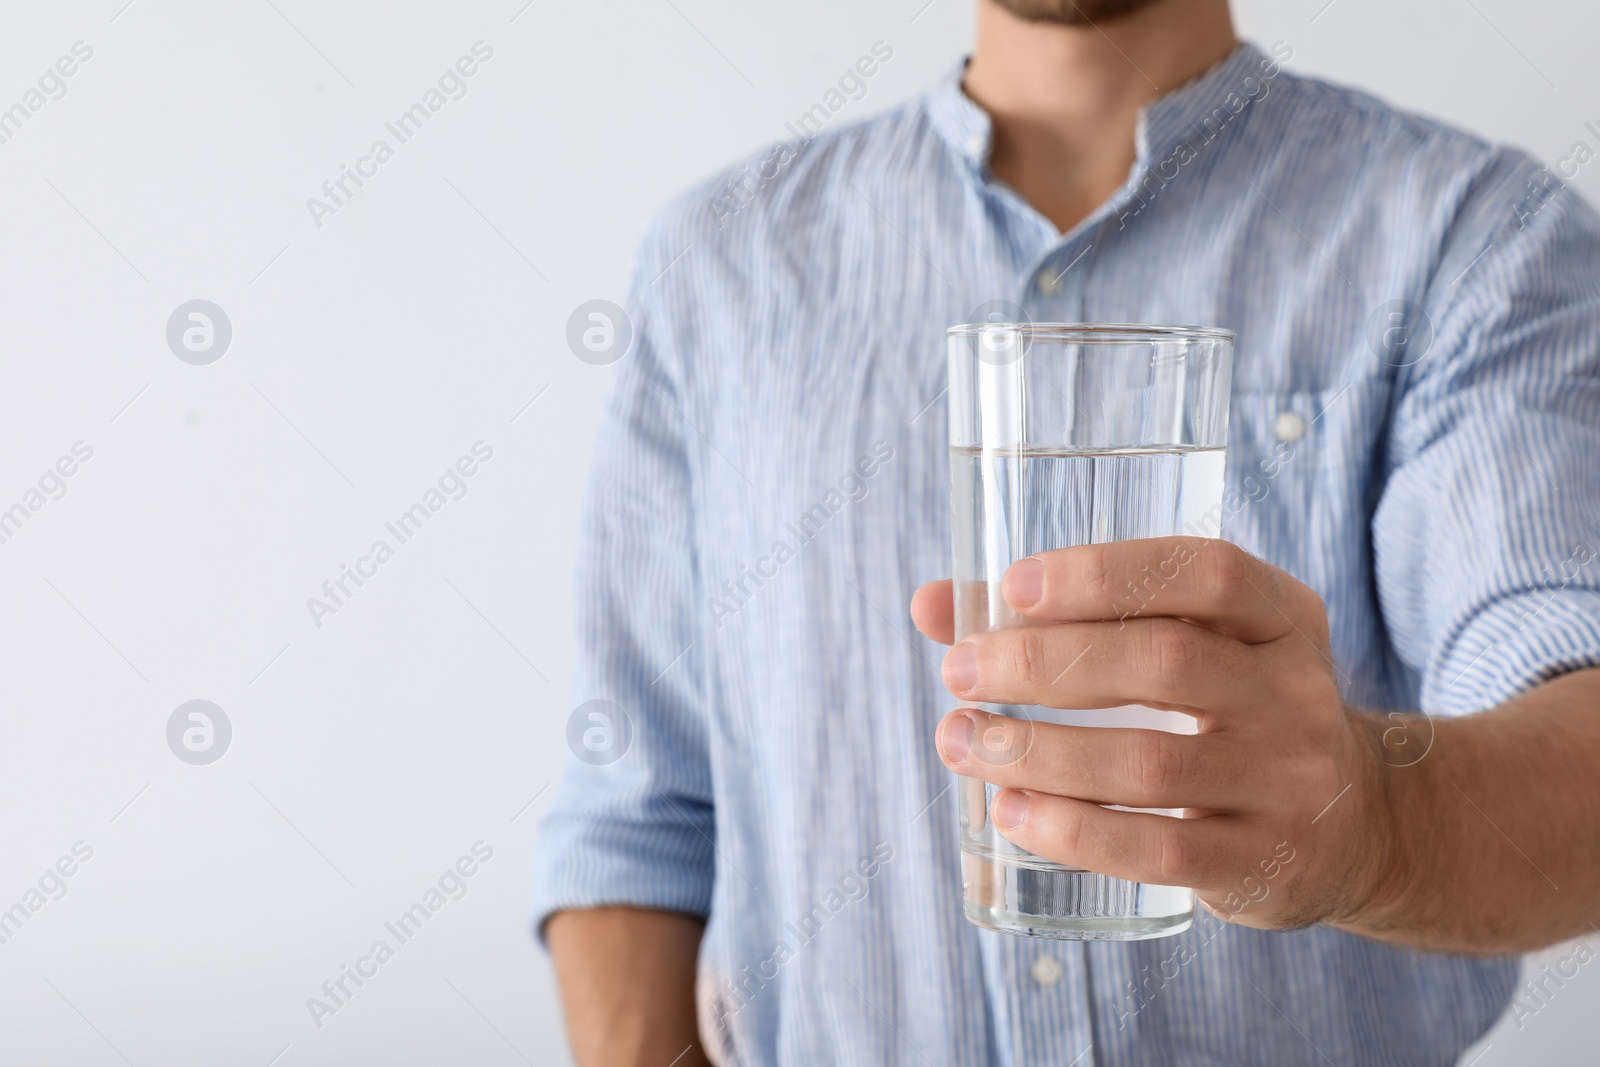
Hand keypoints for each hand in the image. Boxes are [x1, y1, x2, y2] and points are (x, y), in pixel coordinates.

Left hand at [910, 537, 1393, 929]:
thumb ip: (1075, 618)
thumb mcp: (1191, 644)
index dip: (1104, 574)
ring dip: (1036, 751)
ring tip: (961, 741)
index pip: (1204, 573)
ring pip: (1149, 762)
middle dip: (1043, 663)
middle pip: (1165, 662)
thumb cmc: (1234, 713)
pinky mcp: (1266, 863)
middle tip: (961, 671)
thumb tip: (932, 604)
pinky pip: (1158, 849)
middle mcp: (1297, 693)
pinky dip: (1072, 829)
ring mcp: (1290, 784)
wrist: (1357, 828)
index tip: (1012, 585)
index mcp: (1282, 616)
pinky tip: (1011, 811)